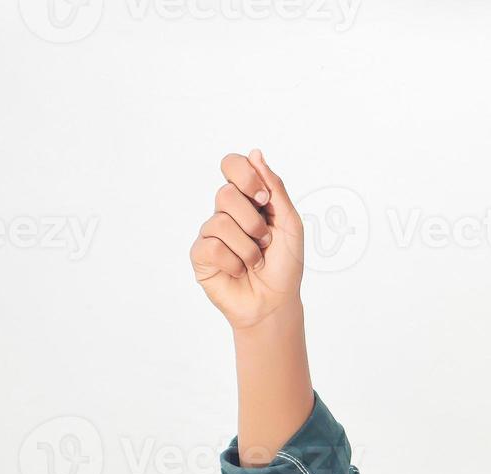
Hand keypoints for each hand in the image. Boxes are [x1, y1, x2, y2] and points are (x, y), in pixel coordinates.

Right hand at [189, 148, 304, 330]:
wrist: (276, 303)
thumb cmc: (285, 265)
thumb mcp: (290, 224)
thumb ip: (275, 189)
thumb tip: (256, 154)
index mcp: (247, 199)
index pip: (232, 165)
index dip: (245, 175)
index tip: (263, 198)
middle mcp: (226, 212)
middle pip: (225, 194)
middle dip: (253, 221)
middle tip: (265, 240)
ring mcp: (211, 233)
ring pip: (220, 222)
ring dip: (248, 248)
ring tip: (256, 262)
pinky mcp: (200, 256)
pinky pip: (211, 246)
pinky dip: (234, 262)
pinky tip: (239, 271)